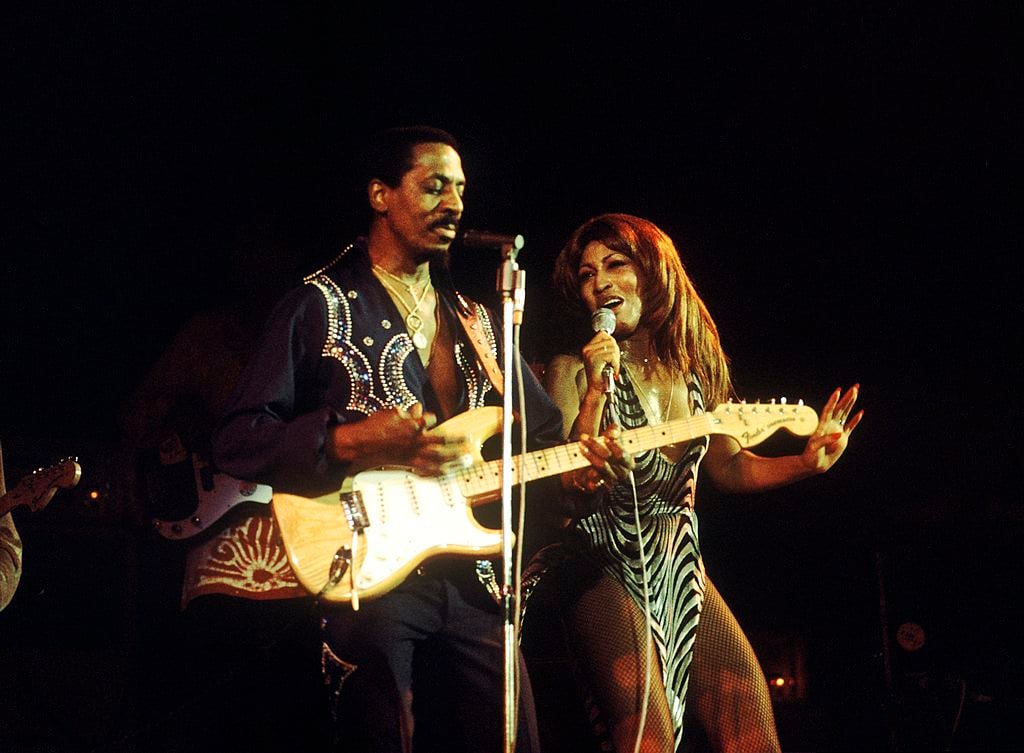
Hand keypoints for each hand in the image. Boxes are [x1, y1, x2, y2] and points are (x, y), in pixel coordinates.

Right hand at [330, 402, 472, 475]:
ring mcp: (412, 453)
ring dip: (453, 457)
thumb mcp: (391, 413)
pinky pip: (426, 469)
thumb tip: (418, 407)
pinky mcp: (407, 463)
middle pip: (442, 440)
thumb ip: (407, 412)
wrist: (361, 444)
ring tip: (465, 458)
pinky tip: (446, 472)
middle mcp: (415, 440)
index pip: (430, 419)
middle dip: (456, 441)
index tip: (430, 419)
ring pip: (438, 456)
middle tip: (468, 441)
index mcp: (412, 424)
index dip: (431, 419)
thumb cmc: (375, 426)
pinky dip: (437, 471)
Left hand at [573, 424, 635, 491]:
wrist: (595, 464)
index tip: (605, 437)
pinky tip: (584, 469)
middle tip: (585, 438)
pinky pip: (594, 482)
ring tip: (582, 447)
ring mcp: (610, 480)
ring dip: (590, 456)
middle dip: (596, 447)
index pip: (622, 455)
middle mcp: (621, 472)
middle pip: (608, 460)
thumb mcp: (613, 437)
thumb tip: (613, 432)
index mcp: (628, 462)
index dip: (614, 446)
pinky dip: (588, 475)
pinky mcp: (599, 486)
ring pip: (600, 468)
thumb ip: (614, 432)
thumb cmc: (606, 449)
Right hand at [580, 331, 619, 397]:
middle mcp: (587, 349)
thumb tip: (612, 339)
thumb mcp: (602, 358)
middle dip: (616, 352)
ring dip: (616, 359)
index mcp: (587, 347)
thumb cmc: (601, 375)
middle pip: (610, 341)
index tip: (613, 354)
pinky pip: (611, 356)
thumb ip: (605, 347)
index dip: (612, 343)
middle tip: (614, 362)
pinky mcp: (594, 359)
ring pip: (612, 348)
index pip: (603, 334)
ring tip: (612, 366)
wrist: (597, 388)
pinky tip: (612, 369)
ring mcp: (590, 354)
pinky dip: (615, 363)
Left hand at [800, 384, 862, 473]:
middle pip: (840, 408)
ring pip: (845, 414)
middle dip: (847, 397)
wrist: (813, 465)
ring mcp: (837, 431)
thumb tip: (839, 433)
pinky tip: (860, 412)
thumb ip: (826, 440)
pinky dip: (855, 420)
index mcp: (822, 426)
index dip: (833, 401)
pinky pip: (850, 427)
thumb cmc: (811, 456)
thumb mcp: (814, 448)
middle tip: (855, 386)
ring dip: (851, 404)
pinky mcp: (843, 439)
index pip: (828, 410)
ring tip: (856, 392)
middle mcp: (830, 425)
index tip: (837, 391)